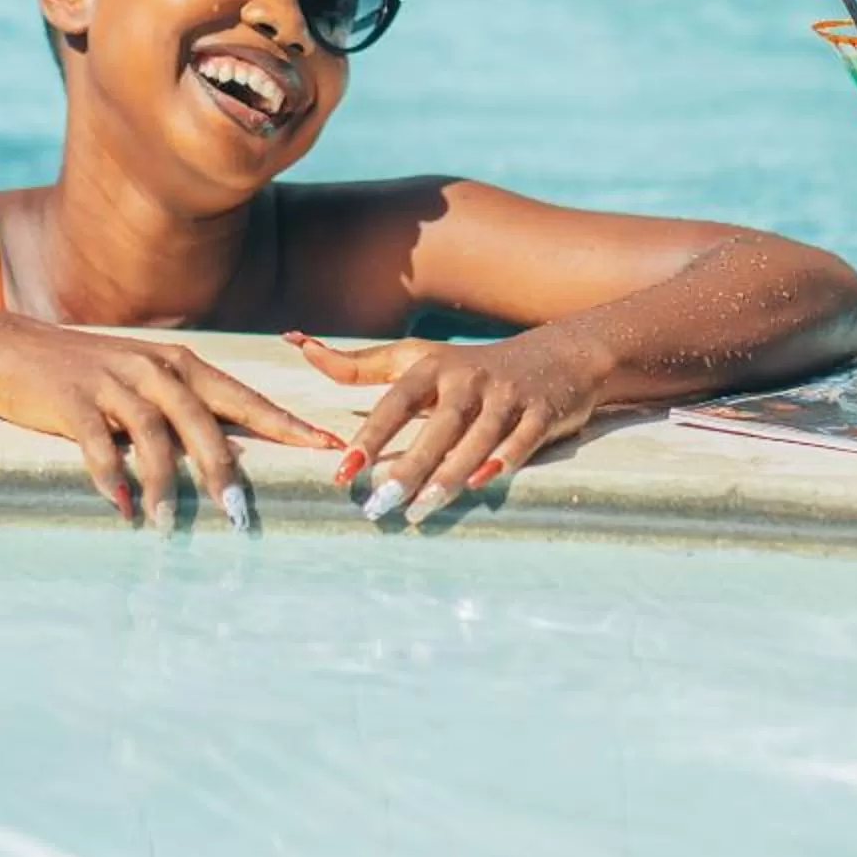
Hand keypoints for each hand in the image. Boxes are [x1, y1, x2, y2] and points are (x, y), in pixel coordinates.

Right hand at [0, 324, 342, 531]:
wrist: (11, 349)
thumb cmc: (85, 373)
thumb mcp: (142, 380)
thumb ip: (181, 408)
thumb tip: (227, 455)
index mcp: (180, 364)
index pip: (243, 397)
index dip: (284, 423)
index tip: (323, 447)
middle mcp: (153, 368)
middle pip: (203, 421)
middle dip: (224, 470)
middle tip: (240, 516)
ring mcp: (112, 381)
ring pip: (153, 436)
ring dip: (165, 484)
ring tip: (170, 526)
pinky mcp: (72, 398)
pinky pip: (99, 442)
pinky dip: (112, 477)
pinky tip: (123, 507)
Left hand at [286, 327, 606, 525]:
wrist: (558, 354)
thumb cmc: (470, 366)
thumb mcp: (418, 358)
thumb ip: (360, 364)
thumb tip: (299, 346)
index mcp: (434, 367)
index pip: (396, 402)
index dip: (371, 437)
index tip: (344, 471)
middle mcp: (470, 379)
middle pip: (437, 426)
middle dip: (408, 467)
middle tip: (378, 506)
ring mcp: (508, 396)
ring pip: (477, 439)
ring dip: (449, 474)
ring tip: (421, 510)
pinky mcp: (542, 413)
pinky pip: (523, 440)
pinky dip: (505, 459)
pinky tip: (483, 483)